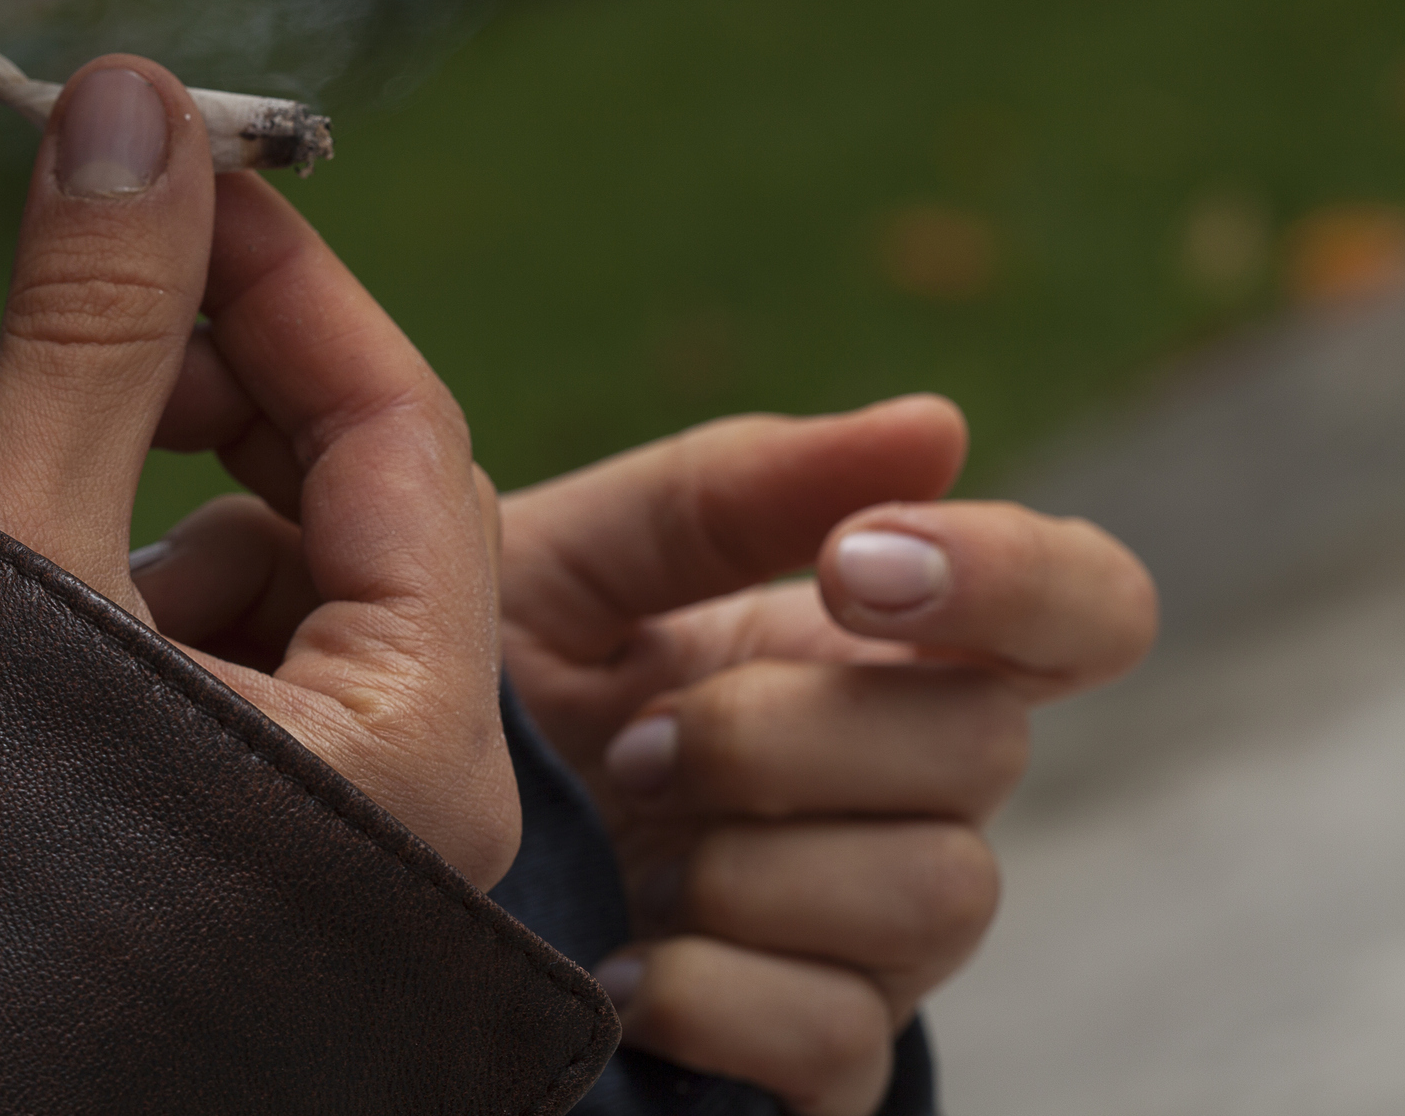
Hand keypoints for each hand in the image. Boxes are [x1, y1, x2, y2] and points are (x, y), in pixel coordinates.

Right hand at [0, 56, 516, 888]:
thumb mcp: (18, 556)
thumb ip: (95, 333)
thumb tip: (135, 103)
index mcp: (414, 748)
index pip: (401, 433)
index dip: (285, 277)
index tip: (177, 155)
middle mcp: (418, 802)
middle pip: (372, 497)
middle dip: (237, 369)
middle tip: (104, 279)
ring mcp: (346, 830)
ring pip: (309, 572)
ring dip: (194, 475)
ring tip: (63, 470)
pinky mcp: (268, 835)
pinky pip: (260, 655)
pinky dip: (175, 578)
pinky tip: (77, 589)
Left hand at [498, 396, 1155, 1115]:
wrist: (396, 853)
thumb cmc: (502, 691)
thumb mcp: (573, 561)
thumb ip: (736, 491)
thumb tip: (941, 427)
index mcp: (872, 651)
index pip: (1084, 606)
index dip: (1018, 577)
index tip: (856, 567)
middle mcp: (910, 792)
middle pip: (986, 748)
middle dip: (785, 733)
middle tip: (634, 743)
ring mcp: (877, 938)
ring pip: (939, 893)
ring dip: (751, 864)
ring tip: (626, 849)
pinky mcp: (824, 1062)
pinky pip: (844, 1038)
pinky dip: (714, 997)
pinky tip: (619, 967)